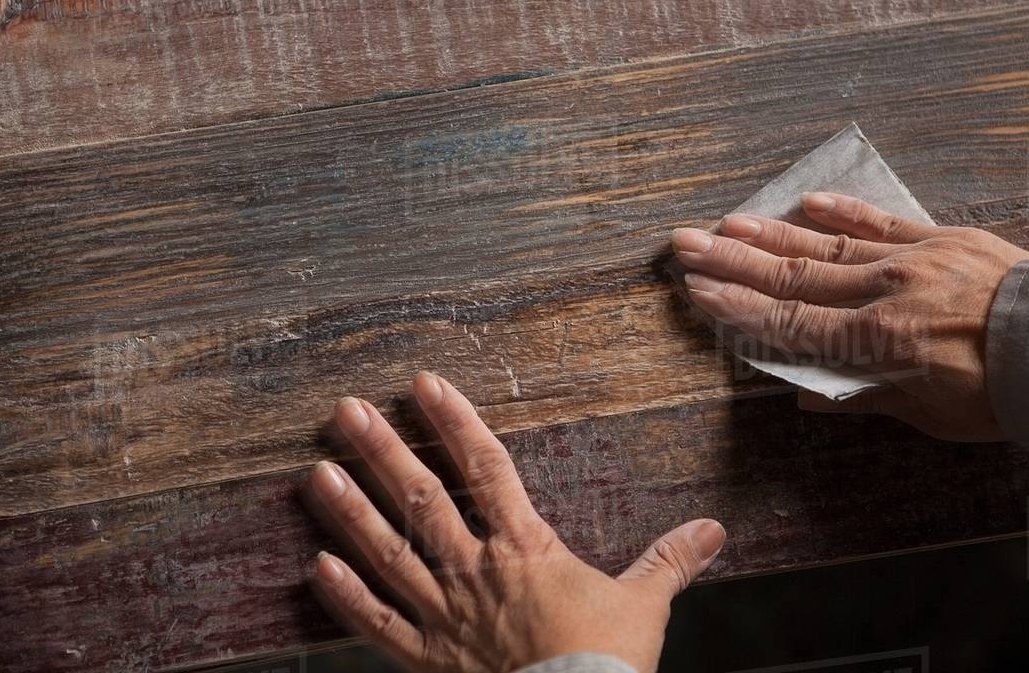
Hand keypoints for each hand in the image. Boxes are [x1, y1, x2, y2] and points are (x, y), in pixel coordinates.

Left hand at [307, 371, 725, 672]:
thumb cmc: (608, 666)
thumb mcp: (645, 606)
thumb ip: (670, 560)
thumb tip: (713, 530)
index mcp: (525, 548)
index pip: (485, 467)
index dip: (454, 421)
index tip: (422, 384)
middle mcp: (474, 570)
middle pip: (421, 498)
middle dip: (381, 450)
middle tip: (345, 410)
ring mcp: (444, 613)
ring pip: (388, 551)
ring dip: (350, 509)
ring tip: (316, 470)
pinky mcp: (426, 659)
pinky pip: (377, 623)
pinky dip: (345, 596)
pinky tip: (315, 566)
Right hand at [672, 192, 1028, 440]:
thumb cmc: (999, 392)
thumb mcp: (927, 414)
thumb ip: (862, 398)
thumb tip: (806, 399)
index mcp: (877, 343)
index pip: (789, 323)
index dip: (737, 309)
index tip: (698, 292)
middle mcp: (883, 295)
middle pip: (793, 279)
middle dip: (733, 262)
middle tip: (685, 244)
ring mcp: (910, 260)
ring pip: (826, 247)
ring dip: (771, 235)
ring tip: (725, 223)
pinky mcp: (939, 238)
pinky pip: (881, 222)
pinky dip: (842, 213)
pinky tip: (805, 204)